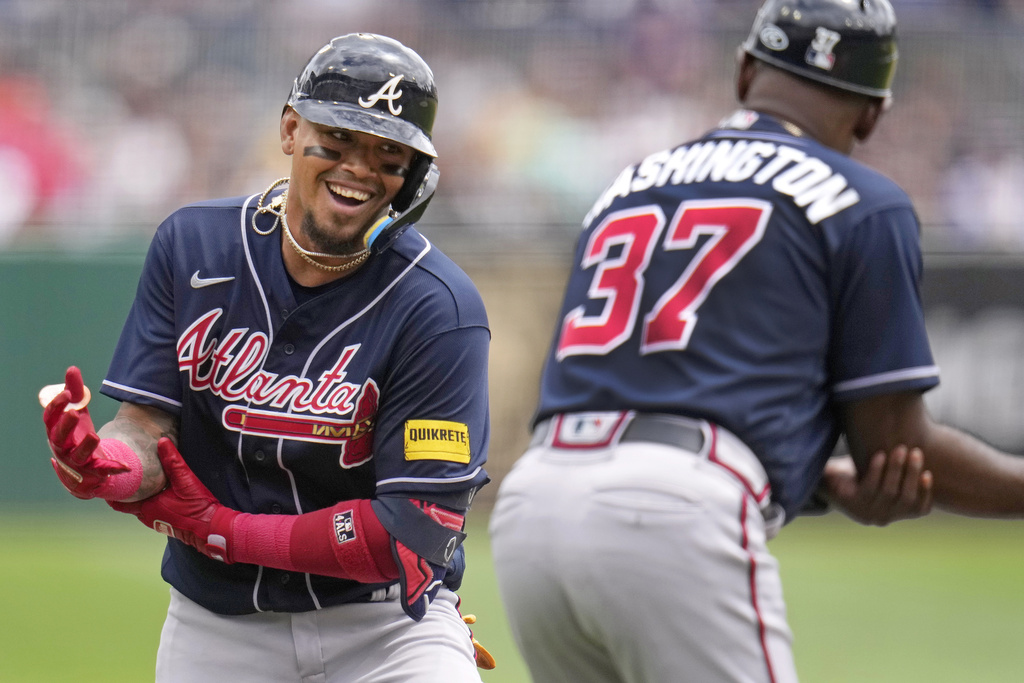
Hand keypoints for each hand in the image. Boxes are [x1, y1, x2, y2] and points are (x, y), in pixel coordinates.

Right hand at [42, 366, 129, 498]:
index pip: (50, 419)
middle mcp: (62, 447)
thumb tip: (72, 368)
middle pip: (59, 438)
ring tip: (94, 435)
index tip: (66, 394)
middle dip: (66, 426)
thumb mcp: (77, 413)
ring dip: (86, 446)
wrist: (82, 469)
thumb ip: (75, 392)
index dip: (56, 407)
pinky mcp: (93, 471)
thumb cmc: (76, 434)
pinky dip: (113, 467)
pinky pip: (103, 470)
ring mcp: (77, 461)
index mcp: (56, 431)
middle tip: (74, 413)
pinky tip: (126, 466)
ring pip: (79, 455)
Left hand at [109, 438, 236, 561]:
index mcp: (147, 508)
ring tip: (137, 482)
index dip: (111, 493)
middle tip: (122, 477)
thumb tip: (162, 441)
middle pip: (128, 504)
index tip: (107, 481)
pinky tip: (156, 493)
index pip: (119, 503)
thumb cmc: (196, 507)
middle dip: (125, 492)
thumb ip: (172, 461)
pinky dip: (147, 502)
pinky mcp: (166, 523)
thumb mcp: (185, 481)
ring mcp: (156, 522)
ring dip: (136, 497)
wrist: (211, 528)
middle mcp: (147, 517)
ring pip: (139, 508)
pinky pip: (150, 511)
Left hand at [823, 445, 932, 525]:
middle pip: (905, 499)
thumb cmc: (857, 473)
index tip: (928, 473)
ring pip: (888, 492)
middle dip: (912, 474)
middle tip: (915, 452)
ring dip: (896, 469)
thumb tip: (923, 453)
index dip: (926, 493)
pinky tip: (879, 455)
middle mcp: (881, 517)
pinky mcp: (849, 503)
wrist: (823, 476)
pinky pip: (868, 487)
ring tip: (900, 449)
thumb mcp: (882, 474)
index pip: (918, 509)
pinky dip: (876, 470)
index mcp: (893, 513)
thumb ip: (902, 471)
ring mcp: (865, 512)